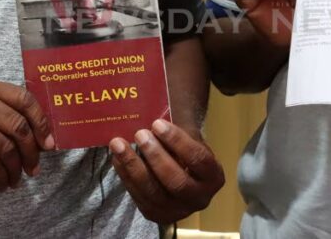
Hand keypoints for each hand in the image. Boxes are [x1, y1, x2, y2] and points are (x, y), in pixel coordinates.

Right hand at [0, 76, 54, 190]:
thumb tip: (37, 131)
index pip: (24, 99)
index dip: (42, 122)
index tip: (49, 142)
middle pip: (18, 127)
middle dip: (32, 151)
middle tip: (35, 166)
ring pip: (6, 149)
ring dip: (16, 169)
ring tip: (17, 178)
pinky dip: (0, 178)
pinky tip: (1, 184)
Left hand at [109, 119, 224, 223]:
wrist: (182, 174)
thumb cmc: (184, 150)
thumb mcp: (189, 140)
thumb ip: (176, 133)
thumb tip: (152, 116)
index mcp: (214, 177)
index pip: (198, 159)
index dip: (177, 140)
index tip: (157, 123)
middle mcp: (200, 199)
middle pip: (176, 181)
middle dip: (155, 156)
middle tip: (140, 134)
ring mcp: (178, 212)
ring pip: (153, 192)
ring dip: (133, 166)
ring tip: (118, 144)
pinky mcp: (157, 215)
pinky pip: (138, 197)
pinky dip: (125, 175)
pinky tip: (116, 157)